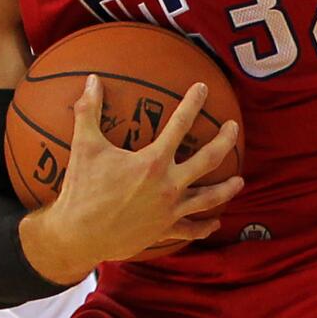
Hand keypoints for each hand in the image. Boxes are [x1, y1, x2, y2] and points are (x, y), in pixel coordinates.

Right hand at [24, 76, 243, 282]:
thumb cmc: (81, 191)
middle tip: (234, 127)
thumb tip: (92, 80)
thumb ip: (89, 111)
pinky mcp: (164, 230)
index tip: (203, 88)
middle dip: (224, 141)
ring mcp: (169, 210)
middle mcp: (169, 185)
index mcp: (153, 162)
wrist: (76, 237)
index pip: (181, 125)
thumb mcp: (84, 147)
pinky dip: (205, 227)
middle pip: (208, 159)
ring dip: (226, 188)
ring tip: (239, 181)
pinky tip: (216, 222)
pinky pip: (191, 229)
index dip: (193, 103)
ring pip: (208, 198)